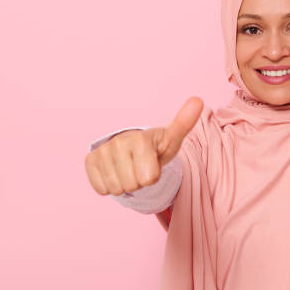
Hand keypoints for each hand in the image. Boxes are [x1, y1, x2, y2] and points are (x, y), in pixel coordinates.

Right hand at [85, 96, 202, 195]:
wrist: (133, 147)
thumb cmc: (155, 146)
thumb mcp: (171, 139)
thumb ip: (184, 123)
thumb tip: (198, 100)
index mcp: (139, 138)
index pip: (149, 178)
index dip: (153, 176)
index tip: (152, 163)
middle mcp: (118, 143)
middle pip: (132, 186)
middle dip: (139, 181)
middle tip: (140, 167)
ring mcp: (102, 151)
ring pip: (116, 189)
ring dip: (125, 184)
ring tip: (130, 168)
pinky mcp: (90, 161)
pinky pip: (102, 189)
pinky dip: (110, 185)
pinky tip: (116, 171)